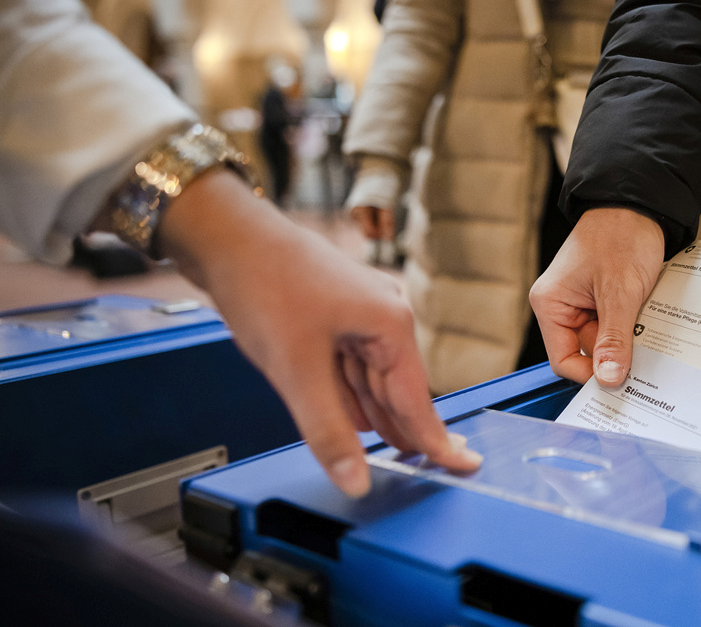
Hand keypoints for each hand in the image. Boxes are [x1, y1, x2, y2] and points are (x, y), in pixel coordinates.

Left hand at [157, 169, 480, 496]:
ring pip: (371, 379)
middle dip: (406, 430)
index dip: (437, 440)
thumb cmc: (265, 281)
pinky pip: (348, 365)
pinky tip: (356, 416)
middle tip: (428, 468)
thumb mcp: (297, 370)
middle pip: (398, 390)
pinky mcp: (329, 315)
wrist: (224, 235)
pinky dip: (351, 394)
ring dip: (378, 415)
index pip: (419, 400)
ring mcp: (355, 314)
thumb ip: (328, 431)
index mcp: (390, 325)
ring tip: (396, 451)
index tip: (463, 465)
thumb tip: (354, 478)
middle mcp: (381, 317)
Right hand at [529, 207, 664, 387]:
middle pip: (587, 352)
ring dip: (629, 339)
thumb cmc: (620, 235)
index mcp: (550, 303)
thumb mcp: (619, 293)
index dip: (592, 374)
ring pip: (606, 341)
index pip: (564, 360)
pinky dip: (633, 327)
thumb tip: (608, 380)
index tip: (622, 381)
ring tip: (648, 327)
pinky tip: (648, 320)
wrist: (640, 204)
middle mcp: (561, 306)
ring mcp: (582, 303)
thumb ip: (613, 339)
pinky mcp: (602, 299)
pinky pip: (616, 326)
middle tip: (645, 357)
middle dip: (616, 354)